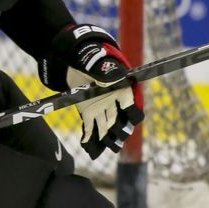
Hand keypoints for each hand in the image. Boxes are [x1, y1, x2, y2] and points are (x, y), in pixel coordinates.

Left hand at [40, 24, 144, 159]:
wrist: (74, 61)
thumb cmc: (89, 59)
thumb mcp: (96, 62)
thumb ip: (104, 70)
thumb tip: (112, 78)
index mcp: (120, 88)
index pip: (131, 103)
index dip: (133, 112)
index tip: (134, 119)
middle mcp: (112, 101)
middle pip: (119, 118)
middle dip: (120, 130)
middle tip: (120, 139)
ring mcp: (101, 107)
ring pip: (106, 126)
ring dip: (107, 138)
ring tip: (110, 148)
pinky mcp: (88, 111)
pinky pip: (90, 126)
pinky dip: (88, 136)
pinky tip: (86, 145)